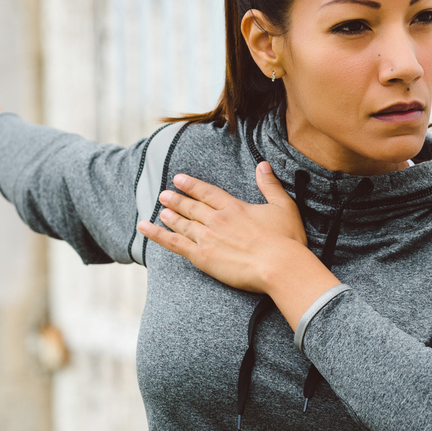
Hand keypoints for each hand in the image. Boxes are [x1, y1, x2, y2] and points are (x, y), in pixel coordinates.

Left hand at [137, 162, 311, 295]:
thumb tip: (263, 165)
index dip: (192, 186)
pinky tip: (145, 228)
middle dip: (176, 200)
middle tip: (164, 195)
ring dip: (170, 215)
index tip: (179, 179)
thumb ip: (270, 185)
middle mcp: (217, 220)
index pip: (208, 193)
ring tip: (160, 209)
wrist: (280, 266)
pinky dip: (157, 235)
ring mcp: (207, 238)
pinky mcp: (202, 256)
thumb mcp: (283, 206)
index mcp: (234, 207)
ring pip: (182, 224)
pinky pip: (174, 244)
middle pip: (191, 207)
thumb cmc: (286, 240)